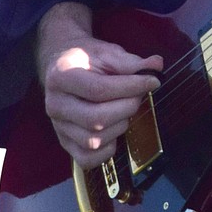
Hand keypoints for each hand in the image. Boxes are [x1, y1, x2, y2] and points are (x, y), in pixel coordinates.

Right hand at [35, 0, 162, 170]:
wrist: (63, 67)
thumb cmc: (86, 59)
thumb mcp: (106, 53)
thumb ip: (130, 61)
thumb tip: (157, 66)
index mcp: (61, 76)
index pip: (98, 89)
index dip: (131, 87)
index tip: (153, 81)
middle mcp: (55, 104)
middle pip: (96, 119)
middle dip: (127, 108)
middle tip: (138, 96)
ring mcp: (58, 126)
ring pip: (94, 140)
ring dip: (120, 126)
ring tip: (124, 109)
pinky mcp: (64, 143)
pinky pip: (87, 159)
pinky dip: (107, 149)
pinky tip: (114, 129)